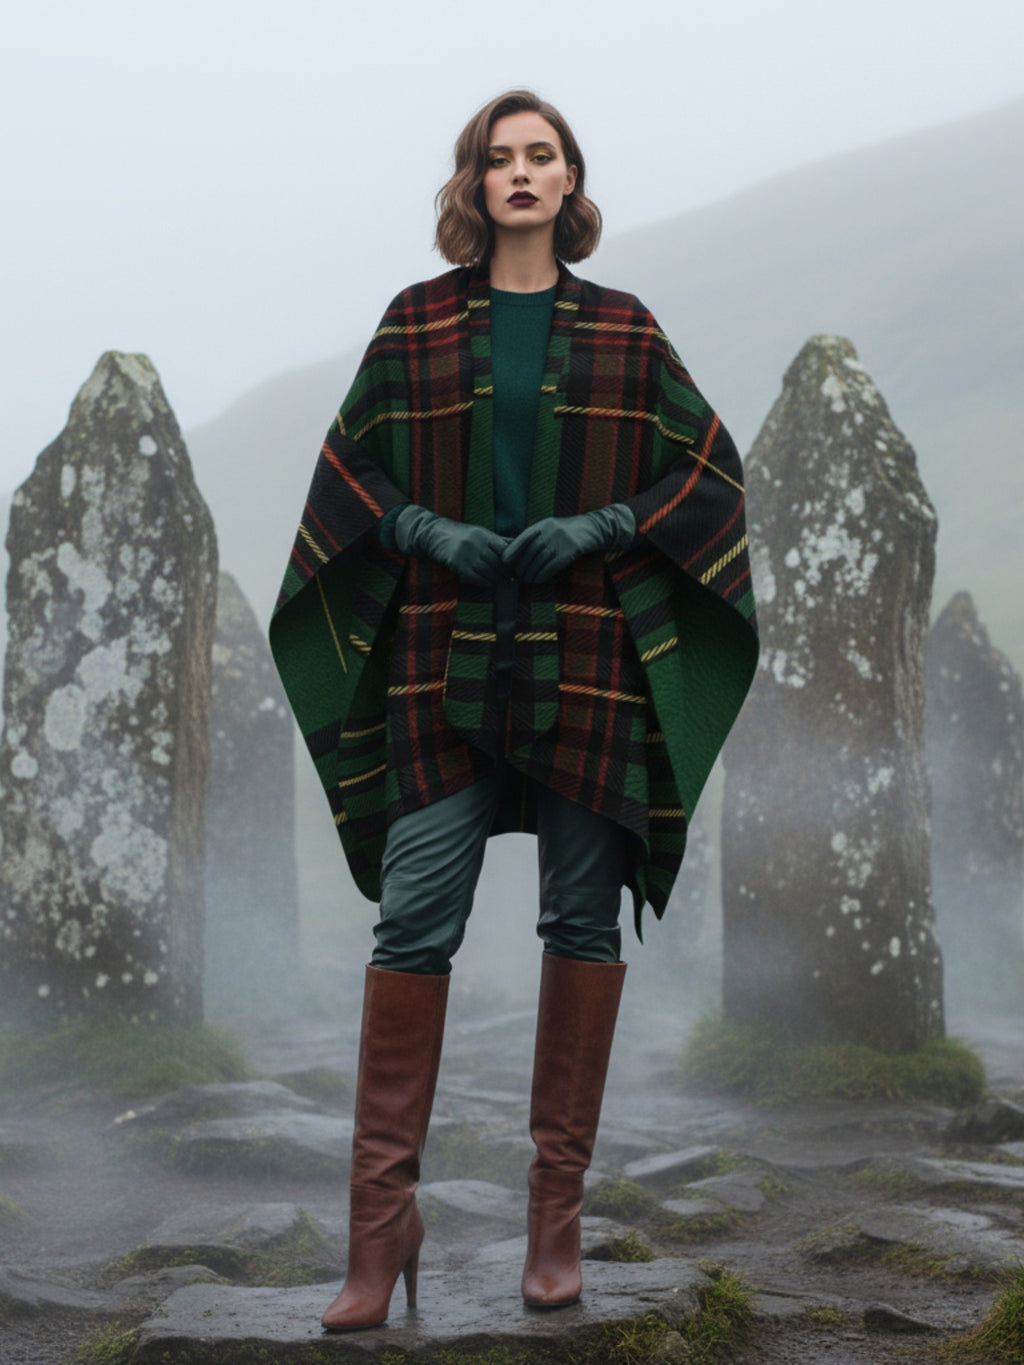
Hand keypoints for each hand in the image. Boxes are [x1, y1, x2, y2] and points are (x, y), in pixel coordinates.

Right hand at [396, 505, 508, 586]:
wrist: (433, 534)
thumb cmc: (459, 534)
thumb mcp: (478, 532)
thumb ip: (496, 539)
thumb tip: (516, 543)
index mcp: (483, 534)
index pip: (503, 548)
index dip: (511, 559)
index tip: (516, 567)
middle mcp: (476, 543)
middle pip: (496, 561)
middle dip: (505, 572)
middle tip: (513, 579)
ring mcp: (466, 553)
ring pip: (487, 570)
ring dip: (496, 579)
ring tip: (503, 583)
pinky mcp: (456, 563)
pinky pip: (474, 576)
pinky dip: (483, 582)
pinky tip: (489, 584)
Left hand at [501, 506, 635, 583]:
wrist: (592, 529)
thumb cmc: (567, 532)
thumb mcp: (551, 528)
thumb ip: (536, 537)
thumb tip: (517, 552)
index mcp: (543, 524)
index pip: (523, 538)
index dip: (513, 550)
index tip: (504, 560)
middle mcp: (550, 531)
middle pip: (531, 551)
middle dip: (522, 565)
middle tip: (517, 575)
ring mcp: (561, 541)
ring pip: (540, 560)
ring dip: (531, 572)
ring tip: (526, 580)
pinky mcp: (570, 551)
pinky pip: (552, 566)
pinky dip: (542, 575)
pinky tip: (537, 580)